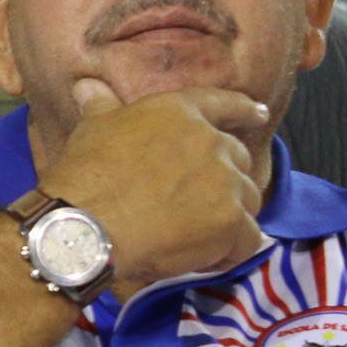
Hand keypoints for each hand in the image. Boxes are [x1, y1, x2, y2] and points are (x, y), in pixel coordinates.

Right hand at [38, 81, 266, 295]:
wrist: (86, 225)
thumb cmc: (86, 175)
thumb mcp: (91, 130)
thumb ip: (101, 106)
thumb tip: (87, 86)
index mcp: (180, 112)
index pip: (224, 103)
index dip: (245, 110)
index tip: (260, 115)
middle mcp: (210, 140)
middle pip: (239, 159)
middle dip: (225, 181)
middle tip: (198, 205)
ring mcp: (224, 181)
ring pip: (247, 200)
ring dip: (228, 218)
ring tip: (197, 238)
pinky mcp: (230, 221)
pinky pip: (247, 239)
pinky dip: (230, 252)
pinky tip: (205, 260)